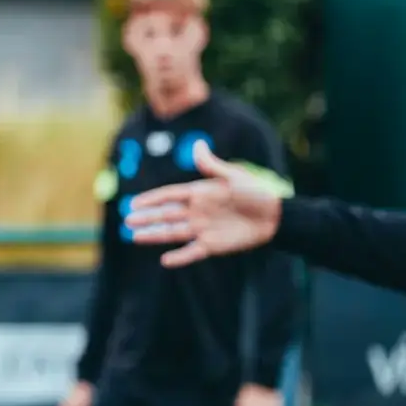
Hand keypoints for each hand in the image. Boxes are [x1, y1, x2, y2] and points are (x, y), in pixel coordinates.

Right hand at [125, 141, 282, 266]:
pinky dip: (180, 257)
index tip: (134, 203)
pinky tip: (165, 260)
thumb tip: (198, 144)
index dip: (151, 199)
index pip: (169, 196)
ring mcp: (202, 229)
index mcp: (199, 193)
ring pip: (173, 233)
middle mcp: (196, 212)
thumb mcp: (234, 177)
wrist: (276, 216)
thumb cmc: (256, 192)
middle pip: (166, 215)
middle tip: (128, 220)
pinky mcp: (212, 245)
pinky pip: (192, 252)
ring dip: (155, 235)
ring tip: (136, 237)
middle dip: (147, 218)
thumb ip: (212, 165)